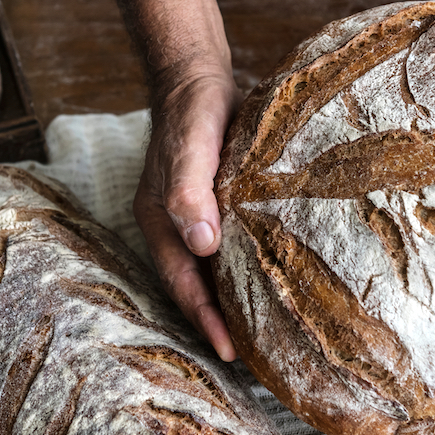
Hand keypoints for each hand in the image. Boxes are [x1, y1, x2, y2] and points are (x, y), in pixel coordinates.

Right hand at [134, 64, 242, 360]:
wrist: (200, 77)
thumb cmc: (191, 112)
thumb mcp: (189, 148)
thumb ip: (191, 192)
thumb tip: (203, 245)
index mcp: (160, 223)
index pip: (183, 284)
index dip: (206, 319)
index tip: (232, 352)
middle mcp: (177, 227)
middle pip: (196, 285)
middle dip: (220, 321)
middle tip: (254, 357)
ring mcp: (198, 216)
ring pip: (215, 269)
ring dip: (235, 298)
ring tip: (266, 330)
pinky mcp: (222, 203)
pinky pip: (234, 245)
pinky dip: (248, 266)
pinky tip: (274, 277)